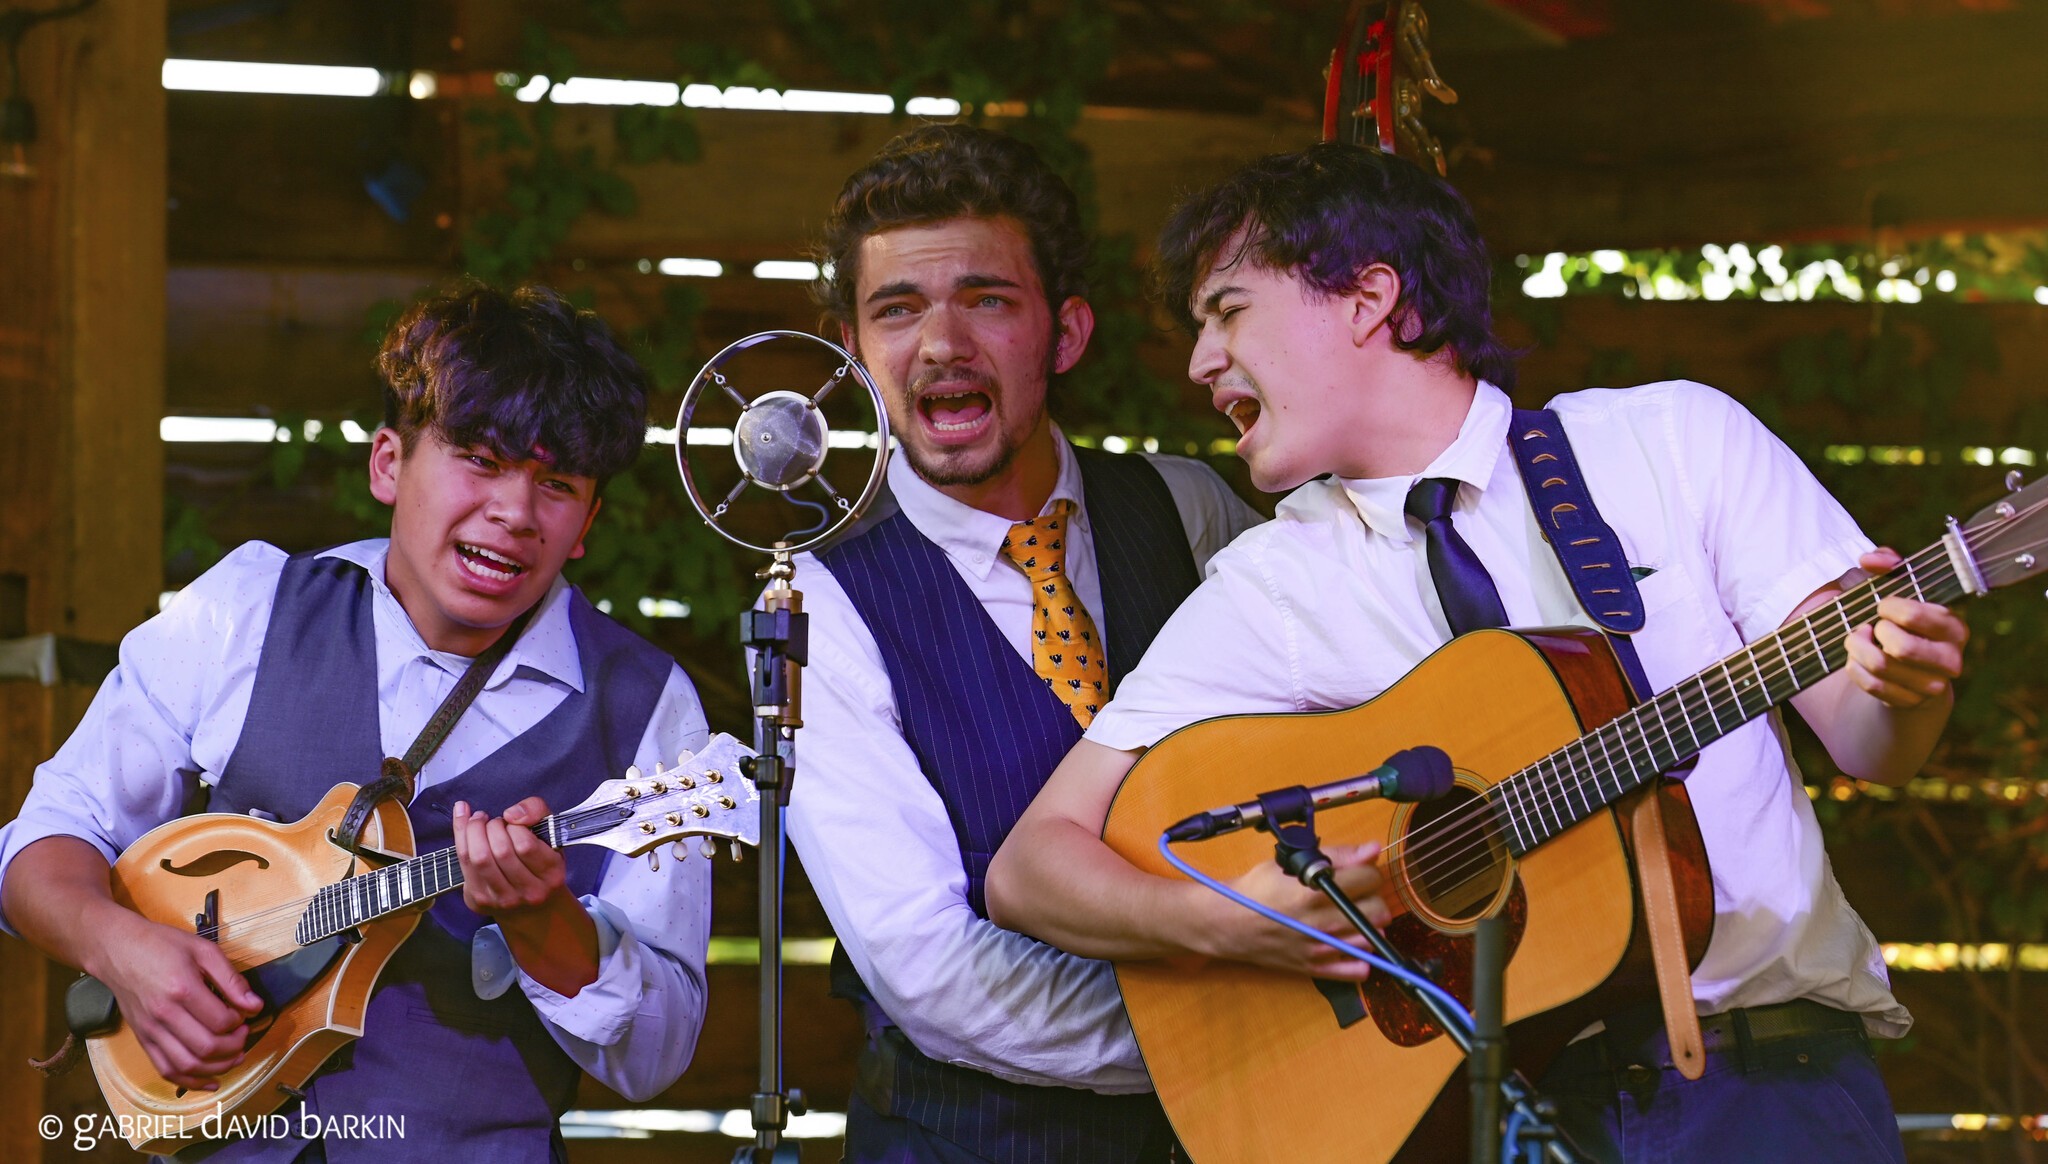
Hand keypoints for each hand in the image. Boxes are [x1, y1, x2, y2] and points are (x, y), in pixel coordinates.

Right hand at [89, 911, 262, 1090]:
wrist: (118, 951)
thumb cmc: (162, 946)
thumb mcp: (203, 950)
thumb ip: (231, 978)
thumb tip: (254, 1005)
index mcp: (182, 990)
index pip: (220, 1022)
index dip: (240, 1023)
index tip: (244, 1014)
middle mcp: (164, 1015)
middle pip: (206, 1048)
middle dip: (234, 1046)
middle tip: (243, 1034)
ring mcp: (151, 1031)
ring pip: (187, 1065)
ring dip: (217, 1068)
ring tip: (235, 1057)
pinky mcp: (143, 1039)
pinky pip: (166, 1070)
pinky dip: (190, 1081)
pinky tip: (210, 1081)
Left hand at [451, 797, 574, 922]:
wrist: (533, 908)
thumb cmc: (539, 861)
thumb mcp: (550, 833)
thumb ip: (537, 810)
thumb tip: (511, 814)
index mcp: (551, 873)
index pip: (525, 845)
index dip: (514, 826)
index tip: (512, 821)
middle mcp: (529, 892)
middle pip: (500, 851)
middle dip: (491, 826)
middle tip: (493, 821)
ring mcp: (503, 899)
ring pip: (479, 858)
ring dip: (473, 831)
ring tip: (478, 822)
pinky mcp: (480, 901)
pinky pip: (464, 865)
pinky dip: (460, 839)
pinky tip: (465, 827)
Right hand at [1199, 843, 1389, 979]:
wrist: (1229, 923)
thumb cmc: (1258, 889)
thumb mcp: (1293, 863)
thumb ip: (1338, 855)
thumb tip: (1373, 849)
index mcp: (1318, 892)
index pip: (1371, 877)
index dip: (1366, 869)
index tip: (1356, 872)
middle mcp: (1325, 923)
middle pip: (1379, 909)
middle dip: (1371, 897)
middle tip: (1354, 893)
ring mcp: (1323, 949)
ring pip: (1374, 938)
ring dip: (1367, 924)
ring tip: (1349, 915)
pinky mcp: (1318, 969)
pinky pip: (1358, 971)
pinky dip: (1360, 957)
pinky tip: (1347, 941)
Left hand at [1845, 548, 1968, 707]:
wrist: (1907, 665)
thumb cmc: (1900, 619)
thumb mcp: (1896, 586)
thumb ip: (1886, 563)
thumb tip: (1870, 560)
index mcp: (1953, 627)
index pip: (1913, 615)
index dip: (1888, 608)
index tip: (1882, 607)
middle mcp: (1950, 659)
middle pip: (1900, 647)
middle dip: (1873, 632)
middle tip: (1870, 627)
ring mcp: (1932, 685)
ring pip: (1881, 666)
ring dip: (1857, 649)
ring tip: (1857, 640)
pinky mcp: (1910, 702)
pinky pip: (1872, 685)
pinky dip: (1854, 668)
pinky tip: (1857, 660)